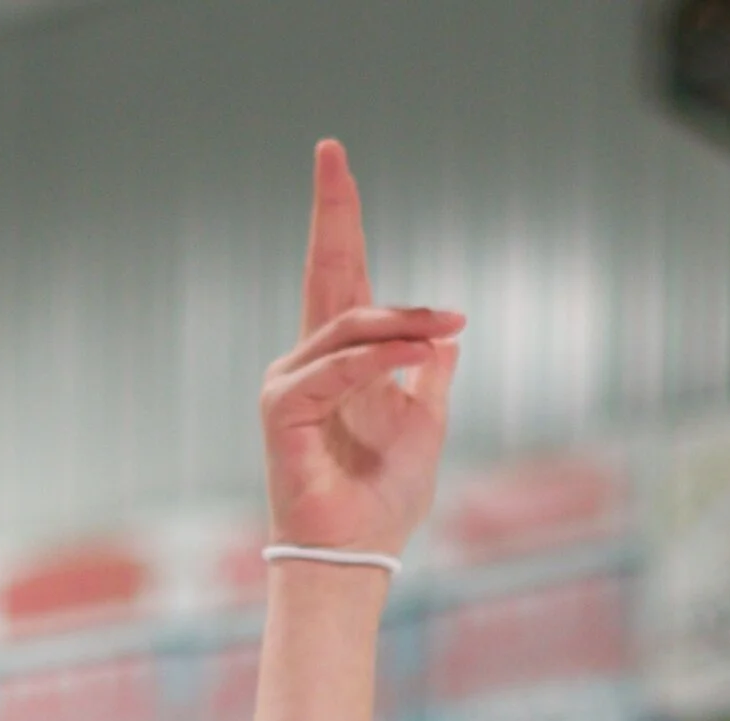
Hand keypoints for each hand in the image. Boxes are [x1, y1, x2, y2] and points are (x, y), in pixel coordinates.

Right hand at [262, 138, 461, 558]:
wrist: (357, 559)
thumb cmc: (384, 503)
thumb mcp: (427, 426)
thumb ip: (430, 376)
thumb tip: (447, 338)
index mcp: (341, 364)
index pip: (342, 276)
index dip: (340, 219)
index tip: (337, 163)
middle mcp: (308, 364)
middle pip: (325, 273)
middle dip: (332, 212)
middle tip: (333, 152)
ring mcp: (289, 384)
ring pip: (349, 328)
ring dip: (402, 324)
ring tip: (446, 324)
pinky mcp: (282, 410)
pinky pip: (339, 369)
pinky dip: (380, 361)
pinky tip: (420, 352)